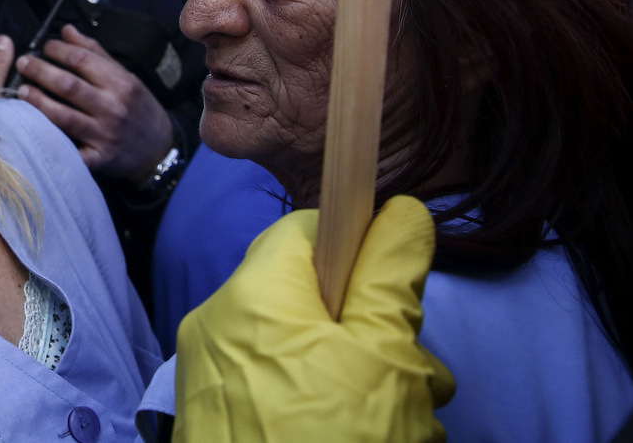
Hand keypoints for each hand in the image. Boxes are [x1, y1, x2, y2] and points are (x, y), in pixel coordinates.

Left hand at [11, 24, 173, 180]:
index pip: (82, 60)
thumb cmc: (138, 109)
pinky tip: (31, 129)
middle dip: (40, 71)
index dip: (57, 50)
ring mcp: (105, 135)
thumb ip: (95, 53)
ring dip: (37, 102)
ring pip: (63, 116)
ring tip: (20, 91)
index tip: (44, 47)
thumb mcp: (125, 76)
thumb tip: (67, 31)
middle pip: (68, 85)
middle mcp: (113, 108)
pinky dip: (49, 139)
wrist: (159, 151)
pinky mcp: (98, 159)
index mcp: (121, 83)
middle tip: (23, 63)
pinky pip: (68, 149)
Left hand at [174, 196, 455, 442]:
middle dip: (376, 334)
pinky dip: (327, 411)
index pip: (305, 230)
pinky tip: (369, 441)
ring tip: (406, 427)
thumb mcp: (384, 356)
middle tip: (418, 380)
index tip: (402, 290)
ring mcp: (213, 382)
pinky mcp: (219, 425)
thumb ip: (392, 275)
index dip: (361, 247)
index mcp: (251, 294)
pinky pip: (280, 395)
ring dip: (365, 382)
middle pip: (311, 298)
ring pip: (305, 354)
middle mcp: (218, 328)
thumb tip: (401, 212)